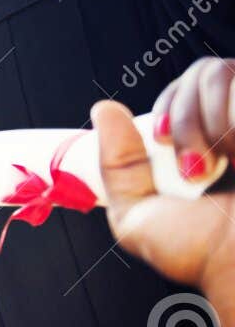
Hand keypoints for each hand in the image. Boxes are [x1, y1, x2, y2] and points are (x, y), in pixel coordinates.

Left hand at [94, 65, 234, 299]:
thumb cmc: (202, 255)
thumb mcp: (138, 217)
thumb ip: (116, 166)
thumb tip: (104, 110)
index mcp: (215, 146)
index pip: (187, 91)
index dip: (169, 105)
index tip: (162, 140)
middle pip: (203, 74)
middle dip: (183, 114)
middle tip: (190, 165)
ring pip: (219, 72)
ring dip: (204, 119)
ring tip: (218, 166)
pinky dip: (229, 116)